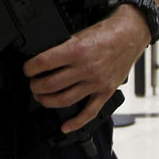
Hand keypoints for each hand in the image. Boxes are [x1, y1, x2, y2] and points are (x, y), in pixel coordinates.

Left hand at [22, 5, 148, 133]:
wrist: (131, 34)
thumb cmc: (106, 33)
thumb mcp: (79, 34)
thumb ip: (63, 48)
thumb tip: (43, 60)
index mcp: (77, 50)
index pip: (44, 63)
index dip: (30, 68)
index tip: (27, 70)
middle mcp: (86, 68)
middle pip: (51, 84)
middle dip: (36, 87)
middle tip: (33, 84)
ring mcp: (96, 82)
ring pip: (65, 100)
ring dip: (48, 101)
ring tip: (42, 97)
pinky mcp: (106, 91)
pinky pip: (90, 112)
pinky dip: (76, 123)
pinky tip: (65, 126)